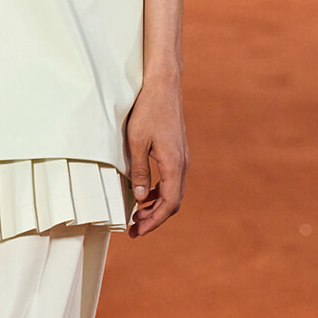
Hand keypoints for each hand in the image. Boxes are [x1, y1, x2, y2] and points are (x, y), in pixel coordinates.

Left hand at [125, 71, 187, 237]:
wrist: (163, 85)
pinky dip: (159, 192)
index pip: (168, 204)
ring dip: (156, 206)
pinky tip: (144, 195)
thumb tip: (139, 198)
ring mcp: (182, 158)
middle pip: (172, 202)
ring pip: (173, 192)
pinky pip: (171, 180)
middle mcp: (182, 164)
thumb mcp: (136, 142)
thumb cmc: (148, 110)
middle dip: (154, 218)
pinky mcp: (177, 152)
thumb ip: (138, 172)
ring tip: (137, 215)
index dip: (154, 221)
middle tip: (134, 229)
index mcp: (174, 165)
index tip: (138, 231)